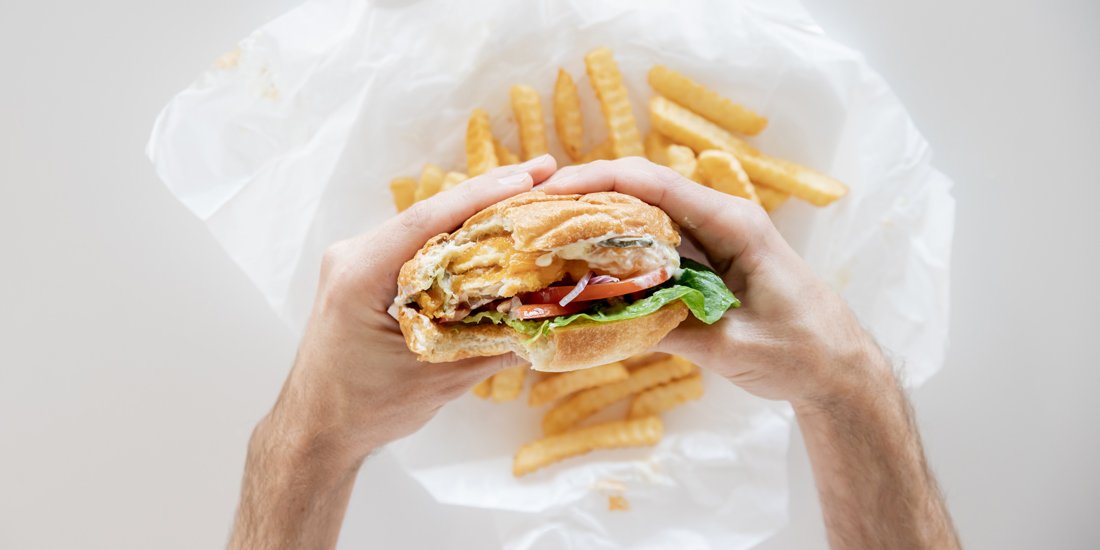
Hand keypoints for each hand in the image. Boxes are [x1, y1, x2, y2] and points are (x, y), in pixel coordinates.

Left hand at [265, 155, 555, 465]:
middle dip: (488, 193)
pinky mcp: (362, 270)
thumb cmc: (365, 410)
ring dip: (474, 210)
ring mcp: (354, 260)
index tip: (530, 177)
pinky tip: (491, 226)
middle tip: (544, 173)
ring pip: (424, 224)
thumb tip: (551, 322)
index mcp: (359, 276)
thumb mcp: (438, 381)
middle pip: (430, 213)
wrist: (315, 429)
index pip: (428, 221)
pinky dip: (455, 234)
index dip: (483, 194)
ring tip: (528, 192)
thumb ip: (493, 347)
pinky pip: (415, 242)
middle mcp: (352, 255)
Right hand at [537, 157, 888, 406]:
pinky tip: (584, 264)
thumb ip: (671, 329)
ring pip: (643, 215)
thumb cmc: (800, 351)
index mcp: (733, 224)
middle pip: (641, 190)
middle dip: (586, 195)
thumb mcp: (733, 346)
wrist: (838, 368)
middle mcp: (719, 220)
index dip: (599, 180)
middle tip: (534, 213)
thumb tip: (601, 323)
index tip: (553, 189)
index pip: (655, 183)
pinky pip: (654, 244)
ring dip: (596, 220)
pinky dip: (617, 249)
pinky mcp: (705, 262)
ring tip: (546, 233)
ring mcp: (712, 240)